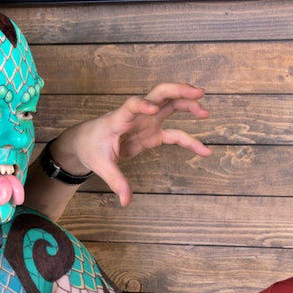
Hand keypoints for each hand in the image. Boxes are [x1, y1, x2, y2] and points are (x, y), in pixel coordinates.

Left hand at [48, 82, 210, 206]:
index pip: (132, 105)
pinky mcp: (152, 134)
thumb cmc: (92, 148)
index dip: (142, 105)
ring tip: (205, 113)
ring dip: (188, 105)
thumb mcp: (101, 165)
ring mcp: (147, 122)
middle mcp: (137, 116)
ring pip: (171, 106)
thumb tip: (125, 202)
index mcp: (120, 118)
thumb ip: (115, 181)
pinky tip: (204, 151)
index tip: (152, 109)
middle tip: (199, 93)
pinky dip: (189, 141)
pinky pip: (175, 134)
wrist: (87, 142)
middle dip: (179, 91)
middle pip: (160, 94)